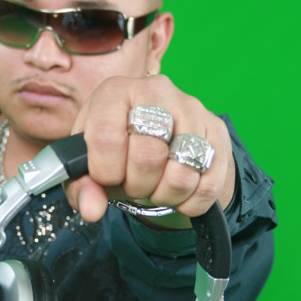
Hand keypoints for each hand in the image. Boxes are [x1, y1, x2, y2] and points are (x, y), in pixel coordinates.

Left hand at [65, 75, 235, 224]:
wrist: (160, 139)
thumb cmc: (116, 151)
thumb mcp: (89, 164)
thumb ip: (82, 187)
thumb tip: (91, 210)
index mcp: (115, 92)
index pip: (106, 137)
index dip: (105, 171)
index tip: (107, 177)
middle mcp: (156, 90)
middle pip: (147, 156)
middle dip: (137, 186)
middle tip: (133, 184)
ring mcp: (192, 108)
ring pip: (182, 173)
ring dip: (164, 196)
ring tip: (155, 188)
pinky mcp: (217, 131)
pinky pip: (208, 184)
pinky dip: (190, 203)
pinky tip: (178, 195)